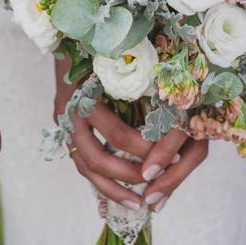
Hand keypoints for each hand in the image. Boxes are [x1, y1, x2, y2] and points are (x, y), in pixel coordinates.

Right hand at [56, 62, 209, 214]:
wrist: (76, 41)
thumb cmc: (121, 55)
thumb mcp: (141, 70)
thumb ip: (158, 99)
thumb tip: (182, 136)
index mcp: (89, 91)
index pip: (118, 135)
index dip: (147, 150)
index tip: (174, 159)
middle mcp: (72, 108)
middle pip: (99, 155)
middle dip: (132, 172)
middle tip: (159, 180)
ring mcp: (64, 121)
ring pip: (88, 165)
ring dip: (115, 187)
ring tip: (139, 203)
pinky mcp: (64, 131)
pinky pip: (83, 166)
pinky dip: (104, 183)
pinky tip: (124, 195)